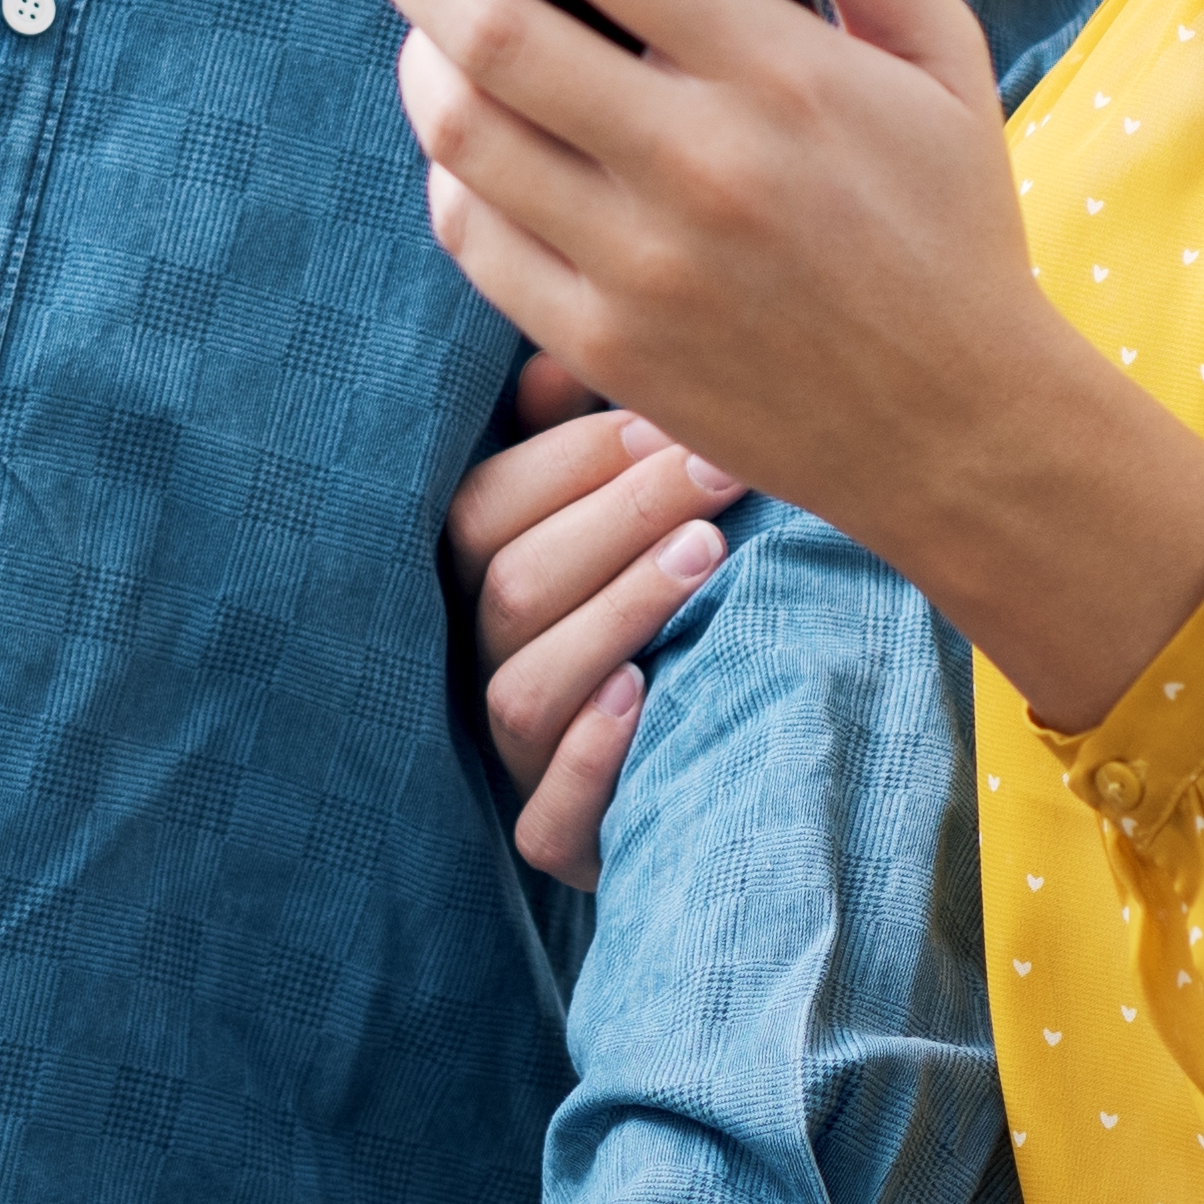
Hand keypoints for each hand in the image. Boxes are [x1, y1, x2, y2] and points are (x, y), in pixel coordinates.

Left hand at [340, 0, 1203, 730]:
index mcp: (781, 72)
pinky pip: (472, 233)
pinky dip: (447, 166)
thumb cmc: (947, 224)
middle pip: (490, 28)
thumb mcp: (944, 57)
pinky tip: (465, 129)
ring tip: (419, 8)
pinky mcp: (606, 346)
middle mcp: (700, 166)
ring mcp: (642, 266)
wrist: (961, 431)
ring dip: (412, 52)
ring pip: (460, 131)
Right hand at [453, 352, 734, 881]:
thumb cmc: (674, 597)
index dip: (577, 458)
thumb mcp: (631, 507)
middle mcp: (475, 664)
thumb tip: (560, 362)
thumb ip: (588, 433)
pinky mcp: (557, 841)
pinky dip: (589, 756)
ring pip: (524, 688)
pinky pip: (546, 817)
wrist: (729, 756)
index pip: (484, 504)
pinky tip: (646, 694)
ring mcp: (510, 757)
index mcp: (477, 574)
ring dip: (613, 616)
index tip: (679, 422)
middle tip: (718, 470)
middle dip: (617, 518)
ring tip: (705, 557)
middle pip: (509, 584)